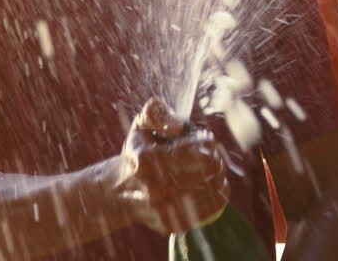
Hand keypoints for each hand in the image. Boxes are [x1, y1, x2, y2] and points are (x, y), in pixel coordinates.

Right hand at [118, 97, 229, 234]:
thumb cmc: (138, 153)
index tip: (204, 139)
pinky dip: (216, 194)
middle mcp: (154, 189)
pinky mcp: (174, 224)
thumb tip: (177, 127)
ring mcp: (164, 210)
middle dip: (214, 157)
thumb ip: (156, 112)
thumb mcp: (141, 126)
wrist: (119, 193)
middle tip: (210, 153)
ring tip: (209, 169)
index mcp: (147, 161)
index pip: (199, 152)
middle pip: (210, 170)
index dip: (208, 142)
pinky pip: (212, 208)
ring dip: (217, 175)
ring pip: (214, 190)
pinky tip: (208, 185)